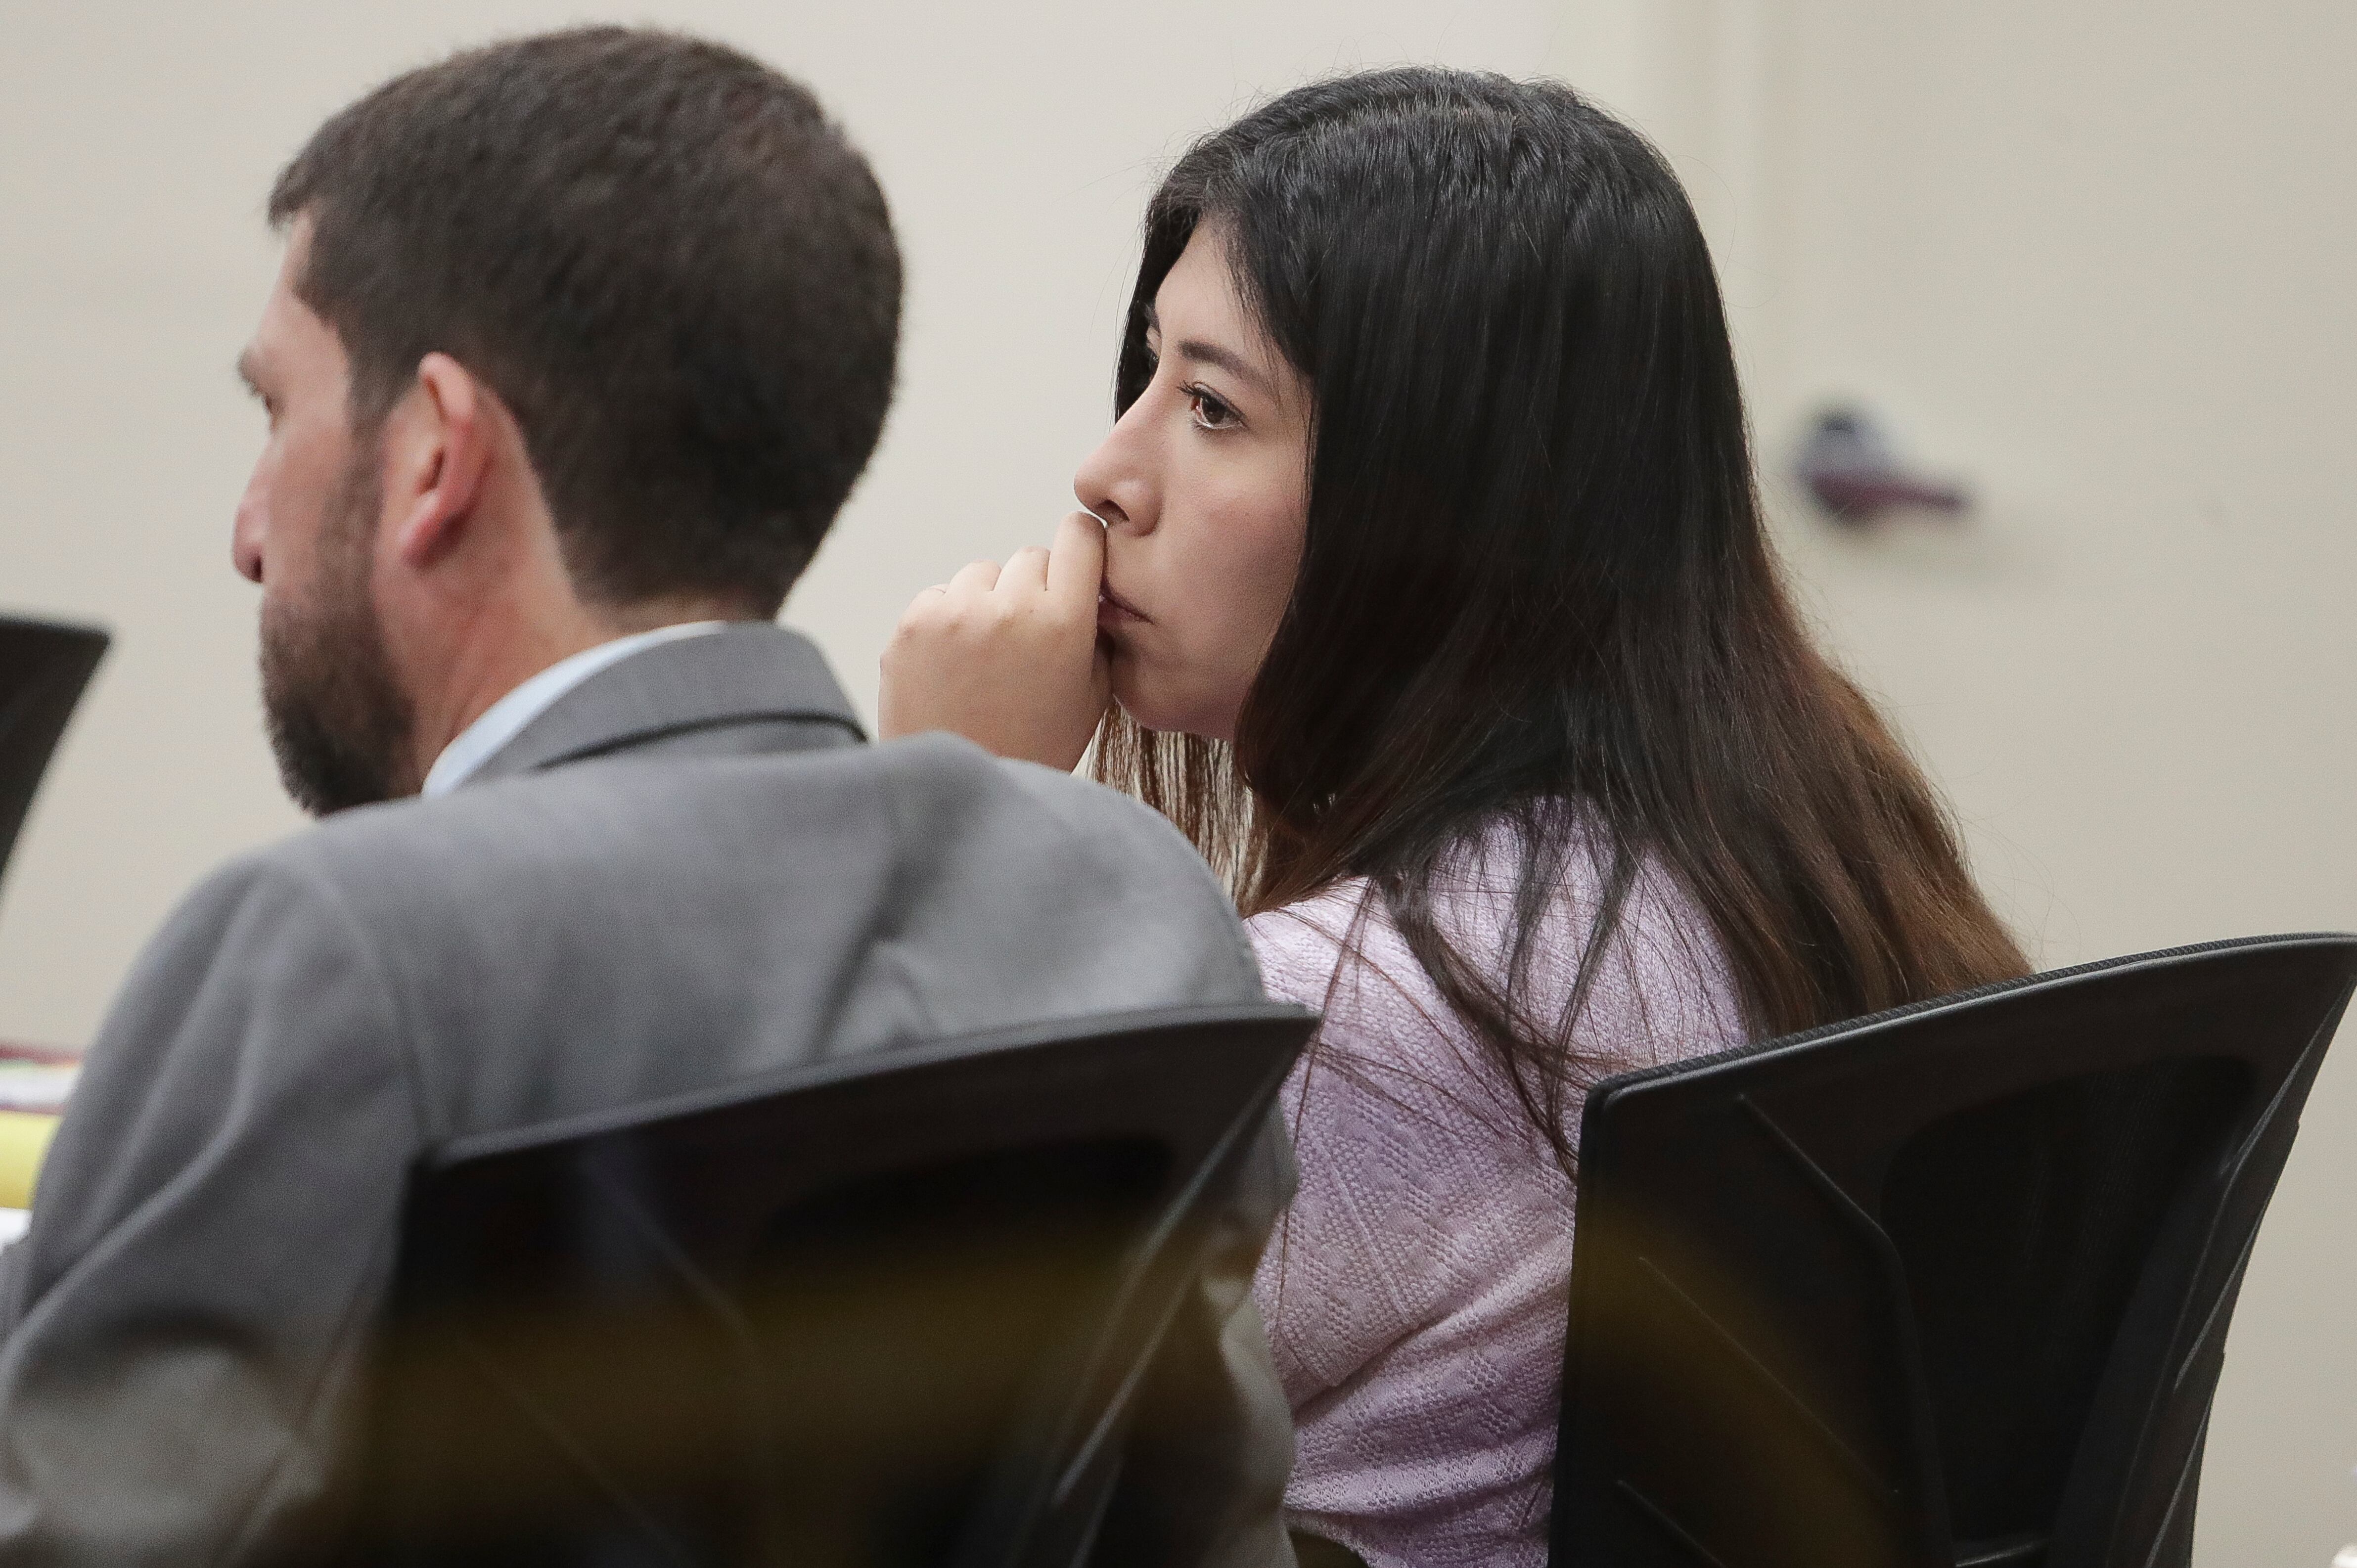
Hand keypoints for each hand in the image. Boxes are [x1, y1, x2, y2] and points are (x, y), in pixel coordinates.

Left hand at [878, 511, 1112, 770]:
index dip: (1081, 546)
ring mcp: (956, 613)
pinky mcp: (913, 624)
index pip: (1079, 535)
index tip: (1076, 563)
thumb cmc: (1035, 744)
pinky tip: (955, 666)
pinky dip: (949, 620)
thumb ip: (1096, 632)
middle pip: (1031, 556)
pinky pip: (941, 596)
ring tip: (987, 658)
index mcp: (1064, 622)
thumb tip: (1092, 587)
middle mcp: (1009, 607)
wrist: (961, 786)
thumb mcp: (1091, 694)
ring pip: (982, 573)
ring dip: (988, 601)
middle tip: (1028, 639)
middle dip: (1034, 589)